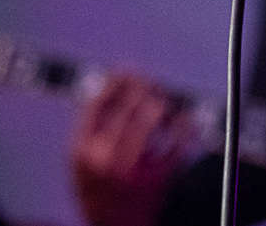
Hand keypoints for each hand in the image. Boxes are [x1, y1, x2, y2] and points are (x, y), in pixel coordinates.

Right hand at [70, 71, 191, 225]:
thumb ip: (89, 129)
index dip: (114, 81)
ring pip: (153, 115)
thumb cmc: (98, 195)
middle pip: (129, 104)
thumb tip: (104, 87)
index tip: (126, 70)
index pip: (96, 103)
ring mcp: (131, 167)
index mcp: (80, 152)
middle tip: (153, 83)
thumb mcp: (80, 164)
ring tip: (166, 103)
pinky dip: (184, 124)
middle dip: (145, 88)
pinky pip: (177, 139)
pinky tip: (185, 121)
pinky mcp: (157, 176)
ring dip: (164, 103)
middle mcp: (103, 157)